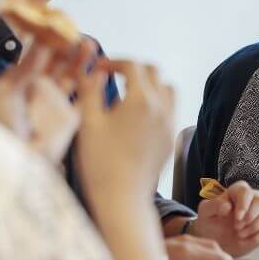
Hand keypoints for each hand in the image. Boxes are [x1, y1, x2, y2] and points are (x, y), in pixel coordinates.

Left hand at [0, 42, 93, 163]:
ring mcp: (57, 104)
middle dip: (71, 51)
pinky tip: (100, 73)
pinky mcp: (71, 118)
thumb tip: (42, 41)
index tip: (63, 30)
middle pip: (59, 65)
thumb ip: (27, 66)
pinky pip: (85, 98)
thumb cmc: (3, 126)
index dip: (52, 44)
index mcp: (22, 82)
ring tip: (93, 48)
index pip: (40, 58)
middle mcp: (40, 91)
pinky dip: (93, 86)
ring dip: (83, 63)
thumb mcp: (7, 89)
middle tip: (82, 37)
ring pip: (74, 78)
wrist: (16, 157)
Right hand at [76, 60, 174, 201]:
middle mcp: (162, 108)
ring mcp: (170, 123)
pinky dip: (157, 102)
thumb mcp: (88, 121)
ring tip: (127, 94)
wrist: (122, 198)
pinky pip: (170, 109)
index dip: (114, 62)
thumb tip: (92, 69)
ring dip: (150, 84)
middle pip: (154, 72)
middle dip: (133, 69)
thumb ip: (90, 89)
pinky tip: (137, 116)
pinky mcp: (170, 138)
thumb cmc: (100, 161)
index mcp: (141, 100)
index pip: (133, 65)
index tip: (98, 68)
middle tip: (112, 77)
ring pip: (167, 89)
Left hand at [192, 181, 258, 257]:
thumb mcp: (205, 213)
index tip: (237, 218)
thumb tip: (228, 206)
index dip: (243, 204)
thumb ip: (213, 205)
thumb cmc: (210, 223)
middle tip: (237, 228)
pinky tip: (245, 241)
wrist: (216, 242)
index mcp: (236, 192)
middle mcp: (252, 199)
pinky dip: (258, 236)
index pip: (245, 191)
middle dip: (249, 216)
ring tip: (240, 235)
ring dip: (255, 226)